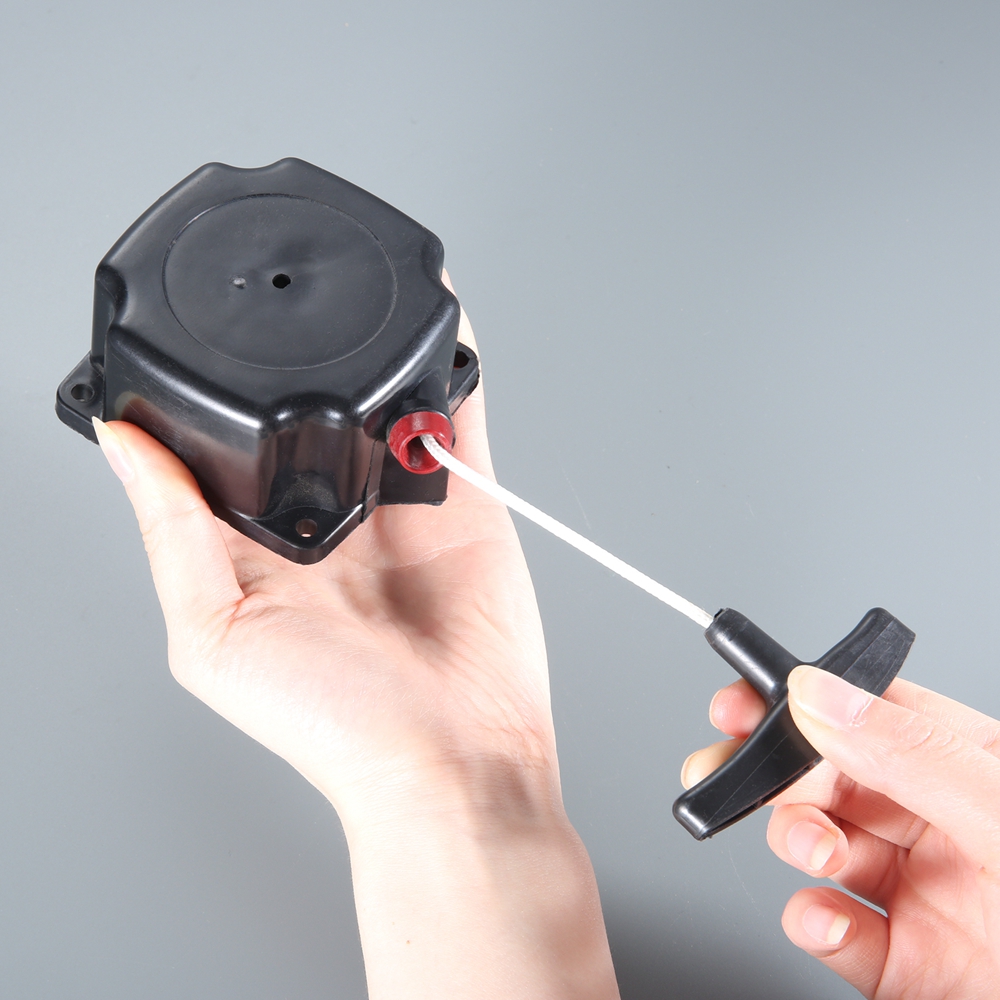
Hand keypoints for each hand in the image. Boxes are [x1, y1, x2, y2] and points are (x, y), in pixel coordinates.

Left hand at [93, 277, 619, 999]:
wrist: (456, 758)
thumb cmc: (337, 723)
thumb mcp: (215, 634)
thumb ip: (172, 532)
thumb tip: (122, 445)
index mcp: (260, 544)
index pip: (225, 448)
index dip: (209, 393)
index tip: (191, 336)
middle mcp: (330, 516)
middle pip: (309, 412)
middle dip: (300, 360)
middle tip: (287, 301)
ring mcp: (400, 500)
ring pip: (384, 400)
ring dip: (377, 349)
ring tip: (362, 288)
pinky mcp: (463, 497)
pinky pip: (457, 414)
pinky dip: (452, 366)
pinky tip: (439, 321)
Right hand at [683, 667, 999, 997]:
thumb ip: (914, 754)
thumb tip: (820, 694)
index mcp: (978, 768)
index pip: (872, 711)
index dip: (803, 701)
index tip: (743, 703)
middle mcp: (948, 826)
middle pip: (832, 777)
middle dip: (781, 776)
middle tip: (745, 775)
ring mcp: (927, 896)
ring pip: (824, 848)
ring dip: (796, 844)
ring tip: (811, 853)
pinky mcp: (909, 967)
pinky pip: (837, 933)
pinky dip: (814, 924)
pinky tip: (828, 920)